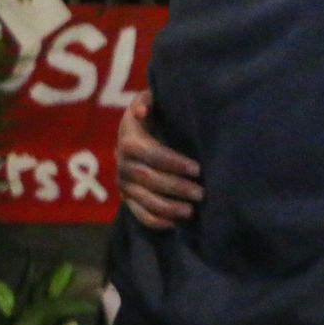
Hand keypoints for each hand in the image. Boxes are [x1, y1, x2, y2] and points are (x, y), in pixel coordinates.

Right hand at [115, 91, 202, 230]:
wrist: (139, 131)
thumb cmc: (155, 114)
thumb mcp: (152, 100)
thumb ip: (148, 99)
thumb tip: (142, 111)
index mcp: (129, 139)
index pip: (148, 154)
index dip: (172, 162)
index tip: (197, 169)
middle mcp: (123, 163)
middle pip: (147, 179)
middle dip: (175, 187)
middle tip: (201, 193)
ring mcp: (124, 182)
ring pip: (142, 198)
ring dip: (166, 207)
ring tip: (191, 212)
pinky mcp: (127, 197)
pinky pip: (137, 212)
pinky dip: (154, 221)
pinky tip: (174, 225)